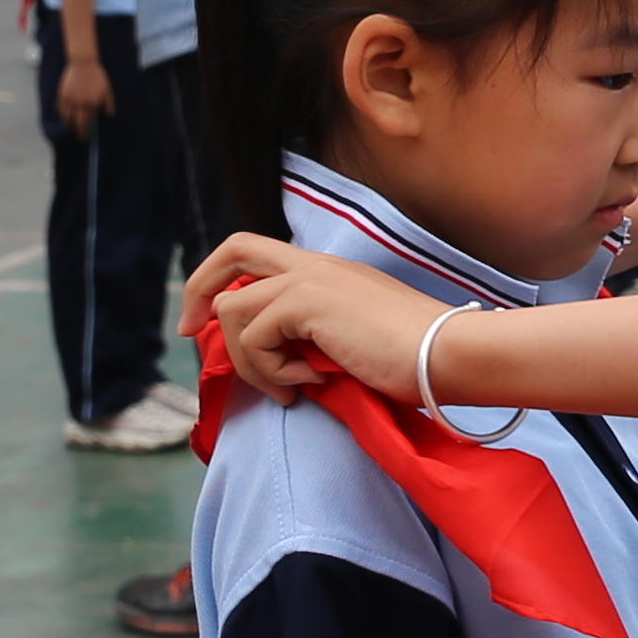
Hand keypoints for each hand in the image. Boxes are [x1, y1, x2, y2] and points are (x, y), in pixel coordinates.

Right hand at [55, 51, 112, 134]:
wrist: (83, 64)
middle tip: (79, 138)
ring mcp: (69, 100)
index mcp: (91, 104)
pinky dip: (62, 116)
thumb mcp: (107, 90)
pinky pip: (60, 109)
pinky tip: (64, 118)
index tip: (86, 137)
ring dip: (68, 126)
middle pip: (76, 123)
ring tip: (71, 129)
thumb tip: (109, 115)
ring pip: (66, 118)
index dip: (86, 132)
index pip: (87, 123)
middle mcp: (79, 104)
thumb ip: (108, 103)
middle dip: (78, 132)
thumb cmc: (98, 76)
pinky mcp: (62, 94)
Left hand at [189, 234, 440, 404]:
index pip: (259, 256)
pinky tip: (310, 382)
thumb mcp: (354, 341)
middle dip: (198, 290)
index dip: (222, 282)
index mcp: (329, 272)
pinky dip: (271, 370)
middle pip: (233, 251)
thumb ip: (315, 339)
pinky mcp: (306, 301)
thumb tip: (279, 365)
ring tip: (292, 386)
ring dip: (249, 359)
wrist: (446, 354)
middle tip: (191, 331)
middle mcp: (315, 265)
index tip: (206, 323)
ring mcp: (310, 279)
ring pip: (233, 310)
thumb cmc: (416, 358)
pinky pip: (253, 337)